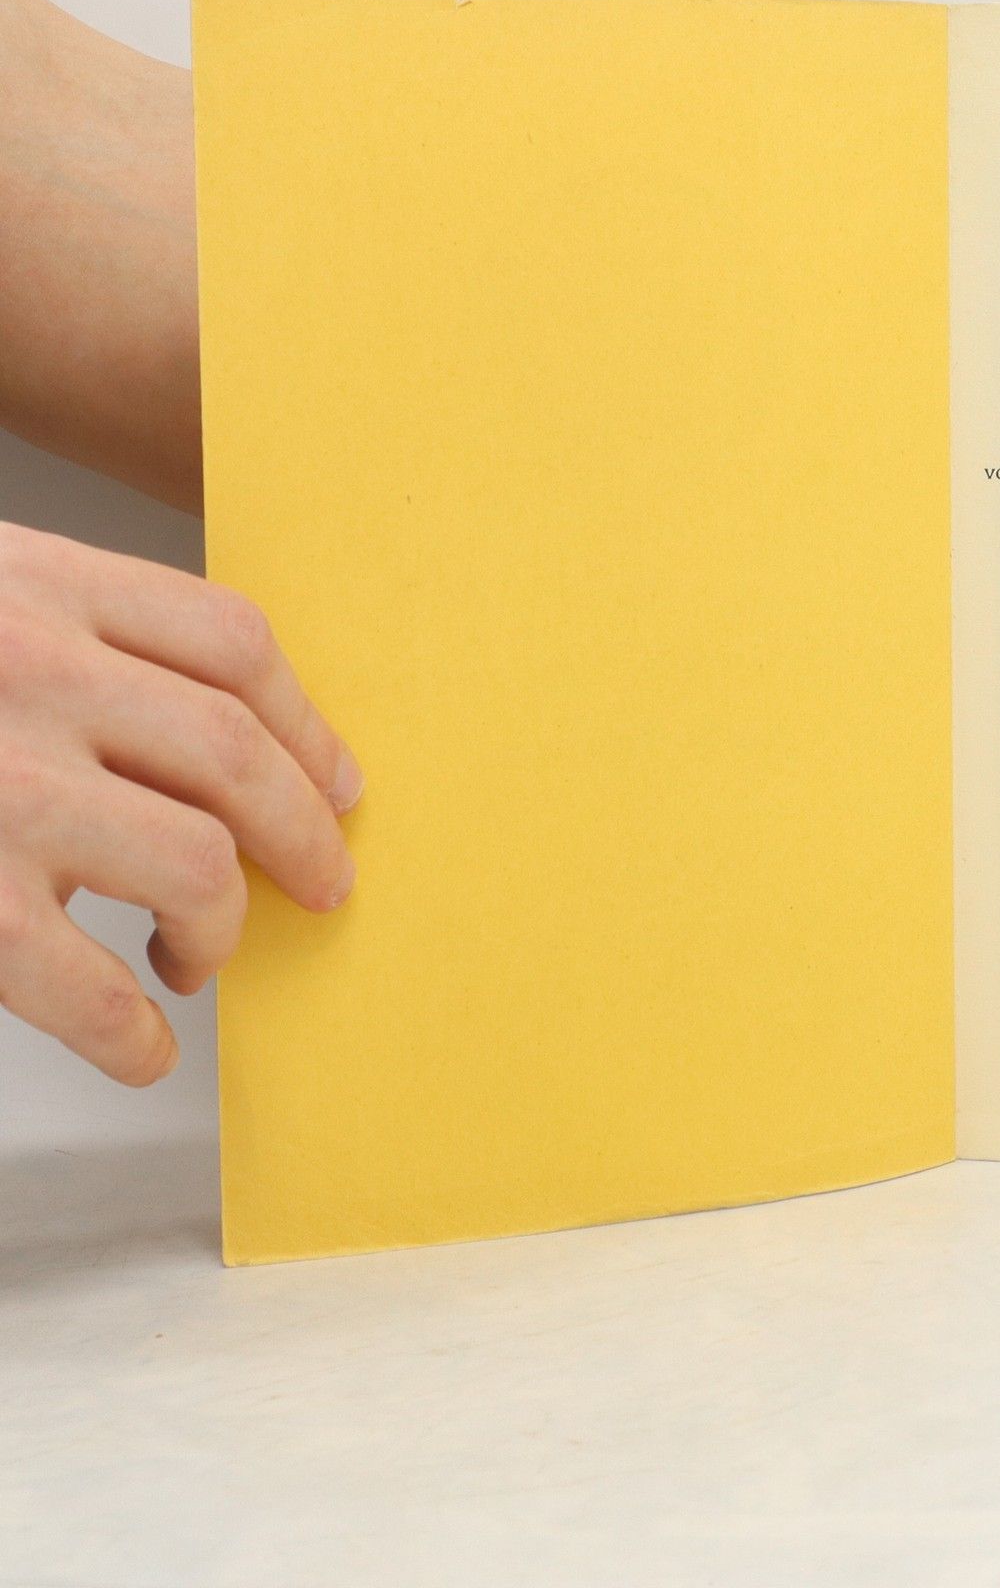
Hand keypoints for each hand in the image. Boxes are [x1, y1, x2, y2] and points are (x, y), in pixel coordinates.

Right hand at [0, 523, 359, 1082]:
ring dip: (221, 927)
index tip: (339, 783)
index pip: (232, 640)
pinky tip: (143, 1045)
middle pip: (236, 754)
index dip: (306, 722)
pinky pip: (78, 982)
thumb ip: (69, 631)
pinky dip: (132, 1029)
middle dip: (306, 833)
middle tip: (324, 885)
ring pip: (192, 864)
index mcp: (39, 584)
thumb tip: (208, 733)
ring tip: (196, 956)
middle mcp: (25, 671)